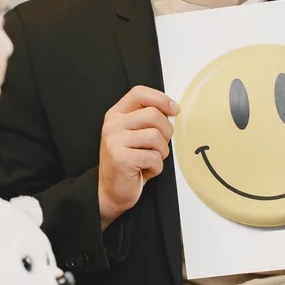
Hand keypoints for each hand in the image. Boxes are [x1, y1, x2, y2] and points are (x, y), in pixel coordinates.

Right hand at [99, 86, 178, 225]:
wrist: (110, 191)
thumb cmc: (127, 163)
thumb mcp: (134, 134)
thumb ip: (146, 119)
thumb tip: (172, 109)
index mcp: (116, 115)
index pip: (139, 93)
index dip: (160, 99)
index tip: (174, 109)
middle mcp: (112, 125)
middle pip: (153, 114)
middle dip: (166, 132)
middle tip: (159, 146)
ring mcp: (115, 141)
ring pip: (156, 137)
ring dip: (161, 152)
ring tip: (150, 160)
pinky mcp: (121, 159)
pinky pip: (154, 157)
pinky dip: (156, 167)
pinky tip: (145, 170)